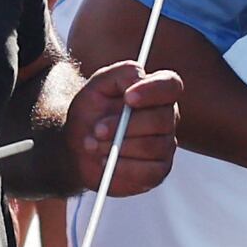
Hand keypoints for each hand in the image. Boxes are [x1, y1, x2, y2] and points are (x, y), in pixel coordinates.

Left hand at [62, 58, 178, 195]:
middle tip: (97, 129)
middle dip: (125, 125)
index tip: (128, 98)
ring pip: (152, 146)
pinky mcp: (158, 172)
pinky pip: (147, 171)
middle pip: (161, 120)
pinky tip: (105, 162)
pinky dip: (123, 167)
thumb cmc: (91, 113)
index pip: (171, 85)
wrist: (76, 147)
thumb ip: (120, 74)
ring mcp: (165, 146)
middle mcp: (167, 118)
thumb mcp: (97, 87)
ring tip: (93, 145)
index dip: (153, 91)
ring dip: (117, 146)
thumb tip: (139, 77)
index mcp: (156, 92)